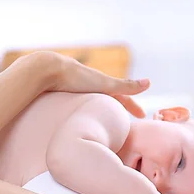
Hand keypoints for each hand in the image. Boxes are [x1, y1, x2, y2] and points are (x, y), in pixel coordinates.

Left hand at [16, 51, 149, 117]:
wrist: (44, 70)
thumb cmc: (75, 77)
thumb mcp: (104, 84)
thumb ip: (126, 86)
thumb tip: (149, 83)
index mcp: (100, 84)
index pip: (122, 96)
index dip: (133, 106)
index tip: (142, 116)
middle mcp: (87, 85)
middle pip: (106, 98)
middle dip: (116, 108)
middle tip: (123, 122)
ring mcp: (73, 89)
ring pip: (89, 101)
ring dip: (97, 110)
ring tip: (101, 124)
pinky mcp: (60, 95)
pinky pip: (74, 105)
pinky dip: (80, 112)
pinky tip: (77, 121)